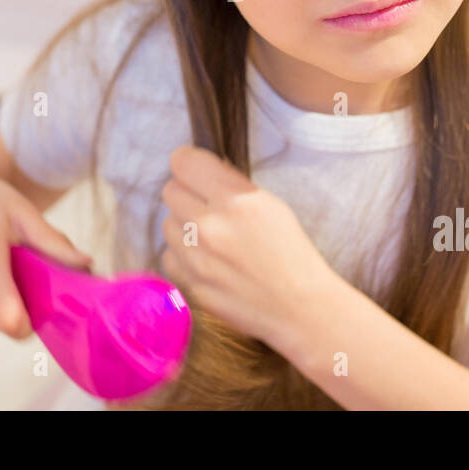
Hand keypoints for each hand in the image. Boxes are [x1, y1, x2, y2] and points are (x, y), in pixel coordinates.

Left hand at [159, 144, 336, 348]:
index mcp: (235, 199)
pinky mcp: (191, 284)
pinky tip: (207, 260)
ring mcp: (196, 258)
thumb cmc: (292, 252)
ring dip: (184, 225)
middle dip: (187, 194)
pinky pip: (170, 256)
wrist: (300, 308)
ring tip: (212, 237)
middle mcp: (209, 226)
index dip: (189, 163)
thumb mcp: (270, 204)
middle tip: (209, 206)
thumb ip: (231, 185)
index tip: (198, 172)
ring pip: (167, 223)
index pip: (183, 161)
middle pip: (170, 191)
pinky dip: (183, 256)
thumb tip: (200, 173)